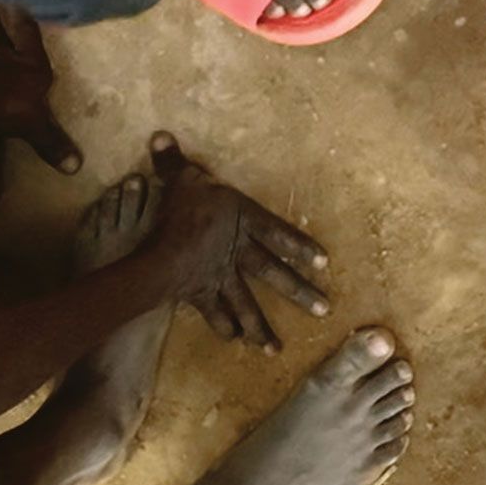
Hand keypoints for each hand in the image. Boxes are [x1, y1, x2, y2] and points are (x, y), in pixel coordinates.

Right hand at [145, 130, 333, 352]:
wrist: (165, 253)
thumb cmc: (181, 211)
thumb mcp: (181, 178)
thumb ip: (174, 161)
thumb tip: (161, 135)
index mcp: (244, 220)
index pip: (279, 232)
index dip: (300, 245)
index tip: (324, 262)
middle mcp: (240, 252)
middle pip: (276, 274)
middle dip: (300, 293)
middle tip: (324, 309)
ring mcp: (222, 278)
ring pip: (248, 304)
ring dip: (263, 327)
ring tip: (277, 349)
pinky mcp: (201, 296)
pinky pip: (215, 315)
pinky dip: (224, 327)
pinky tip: (234, 341)